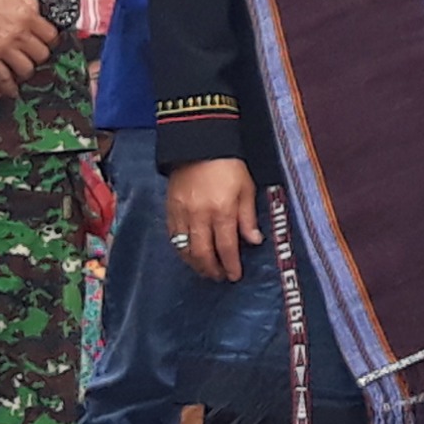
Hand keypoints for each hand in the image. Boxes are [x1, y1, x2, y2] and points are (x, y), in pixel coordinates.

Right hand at [0, 0, 58, 84]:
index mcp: (27, 15)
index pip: (50, 34)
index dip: (51, 41)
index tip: (49, 44)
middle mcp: (19, 33)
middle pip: (41, 54)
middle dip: (40, 58)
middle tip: (36, 60)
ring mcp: (3, 47)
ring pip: (25, 68)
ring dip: (26, 73)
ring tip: (24, 75)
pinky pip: (2, 77)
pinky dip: (7, 86)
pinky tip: (9, 91)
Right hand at [169, 158, 260, 284]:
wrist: (200, 146)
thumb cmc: (228, 166)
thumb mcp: (246, 189)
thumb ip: (248, 217)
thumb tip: (254, 241)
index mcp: (222, 210)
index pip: (226, 246)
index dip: (231, 264)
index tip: (235, 276)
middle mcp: (200, 216)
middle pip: (203, 253)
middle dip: (212, 269)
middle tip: (220, 277)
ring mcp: (181, 214)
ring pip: (185, 249)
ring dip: (196, 264)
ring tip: (206, 270)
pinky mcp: (169, 211)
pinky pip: (173, 238)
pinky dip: (182, 251)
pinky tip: (190, 255)